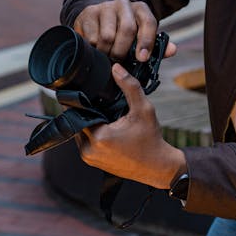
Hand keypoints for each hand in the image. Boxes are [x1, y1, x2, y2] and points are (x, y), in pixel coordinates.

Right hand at [74, 0, 176, 61]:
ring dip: (108, 52)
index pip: (149, 22)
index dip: (147, 41)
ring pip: (107, 36)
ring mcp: (105, 7)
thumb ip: (158, 46)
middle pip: (127, 30)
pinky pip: (92, 37)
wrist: (99, 19)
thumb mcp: (142, 38)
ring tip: (107, 57)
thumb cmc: (125, 34)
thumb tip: (172, 49)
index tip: (142, 58)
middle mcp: (124, 4)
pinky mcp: (88, 13)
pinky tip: (96, 50)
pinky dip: (94, 49)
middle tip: (119, 62)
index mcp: (141, 9)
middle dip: (124, 51)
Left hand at [76, 63, 185, 188]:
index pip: (78, 112)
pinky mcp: (92, 162)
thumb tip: (116, 68)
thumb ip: (129, 87)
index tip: (85, 91)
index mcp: (99, 136)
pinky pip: (85, 142)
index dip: (81, 100)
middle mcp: (89, 150)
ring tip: (105, 117)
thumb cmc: (151, 139)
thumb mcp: (143, 109)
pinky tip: (106, 128)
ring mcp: (89, 158)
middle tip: (100, 104)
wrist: (158, 167)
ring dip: (88, 123)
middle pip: (77, 121)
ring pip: (79, 132)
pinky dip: (92, 134)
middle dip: (87, 111)